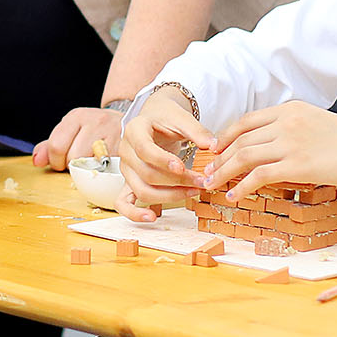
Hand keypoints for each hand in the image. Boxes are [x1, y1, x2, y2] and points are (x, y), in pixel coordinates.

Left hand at [32, 106, 121, 170]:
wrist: (124, 122)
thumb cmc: (93, 131)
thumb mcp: (70, 132)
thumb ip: (50, 147)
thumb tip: (37, 161)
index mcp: (76, 116)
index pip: (56, 145)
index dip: (56, 161)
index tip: (62, 163)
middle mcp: (95, 121)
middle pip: (73, 157)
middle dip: (72, 166)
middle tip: (79, 164)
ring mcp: (112, 133)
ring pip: (90, 165)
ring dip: (88, 171)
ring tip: (91, 164)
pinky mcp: (125, 148)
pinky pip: (107, 169)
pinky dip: (103, 172)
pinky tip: (104, 166)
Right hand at [115, 89, 214, 222]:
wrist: (155, 119)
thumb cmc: (167, 118)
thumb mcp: (181, 118)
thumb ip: (196, 131)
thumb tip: (213, 146)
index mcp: (134, 130)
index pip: (144, 150)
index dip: (163, 161)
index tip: (183, 167)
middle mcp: (125, 151)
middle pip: (146, 174)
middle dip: (176, 182)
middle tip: (202, 182)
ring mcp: (126, 169)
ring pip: (141, 190)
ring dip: (169, 196)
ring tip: (193, 192)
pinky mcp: (128, 182)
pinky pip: (123, 203)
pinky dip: (134, 214)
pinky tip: (152, 218)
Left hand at [201, 102, 336, 203]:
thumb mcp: (318, 124)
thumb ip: (294, 129)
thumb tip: (275, 147)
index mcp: (289, 109)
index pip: (246, 121)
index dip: (225, 136)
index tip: (214, 150)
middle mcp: (285, 122)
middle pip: (239, 138)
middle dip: (218, 156)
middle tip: (206, 171)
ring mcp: (291, 142)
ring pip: (244, 156)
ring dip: (223, 172)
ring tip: (211, 185)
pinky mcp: (298, 165)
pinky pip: (259, 176)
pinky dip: (241, 187)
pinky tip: (233, 196)